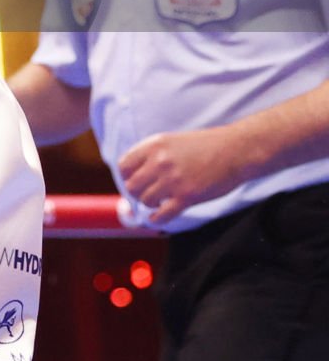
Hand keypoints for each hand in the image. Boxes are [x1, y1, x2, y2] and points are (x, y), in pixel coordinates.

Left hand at [119, 126, 251, 224]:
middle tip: (146, 195)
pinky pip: (162, 214)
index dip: (126, 177)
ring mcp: (173, 179)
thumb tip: (135, 173)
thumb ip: (153, 155)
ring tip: (159, 202)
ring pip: (145, 200)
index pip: (123, 166)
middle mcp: (159, 161)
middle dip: (136, 193)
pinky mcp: (187, 196)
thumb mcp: (172, 141)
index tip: (134, 182)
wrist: (236, 150)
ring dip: (150, 204)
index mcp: (154, 145)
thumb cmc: (207, 146)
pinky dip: (156, 219)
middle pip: (132, 186)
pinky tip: (157, 218)